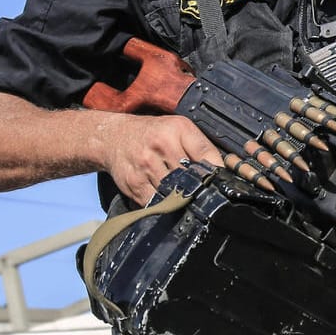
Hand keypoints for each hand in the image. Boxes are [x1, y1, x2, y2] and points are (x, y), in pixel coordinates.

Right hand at [102, 114, 222, 203]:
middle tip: (200, 193)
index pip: (206, 154)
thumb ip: (200, 146)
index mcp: (177, 130)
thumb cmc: (151, 134)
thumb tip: (221, 170)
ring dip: (182, 198)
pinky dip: (164, 205)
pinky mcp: (135, 183)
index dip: (215, 172)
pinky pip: (156, 202)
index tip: (219, 183)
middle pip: (191, 177)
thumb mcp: (178, 129)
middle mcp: (161, 145)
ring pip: (175, 191)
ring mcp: (146, 165)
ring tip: (183, 196)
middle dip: (198, 187)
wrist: (114, 137)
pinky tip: (166, 200)